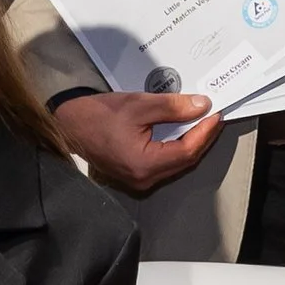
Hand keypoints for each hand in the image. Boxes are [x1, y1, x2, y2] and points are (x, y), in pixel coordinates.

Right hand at [57, 88, 223, 193]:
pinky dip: (176, 146)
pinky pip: (164, 162)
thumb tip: (202, 106)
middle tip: (213, 116)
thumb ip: (173, 107)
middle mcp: (144, 179)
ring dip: (190, 142)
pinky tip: (181, 130)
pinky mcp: (134, 174)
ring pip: (175, 163)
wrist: (68, 125)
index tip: (216, 114)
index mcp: (144, 165)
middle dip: (201, 137)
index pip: (187, 151)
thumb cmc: (98, 114)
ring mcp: (138, 180)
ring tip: (201, 121)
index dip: (205, 132)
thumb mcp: (139, 105)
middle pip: (184, 160)